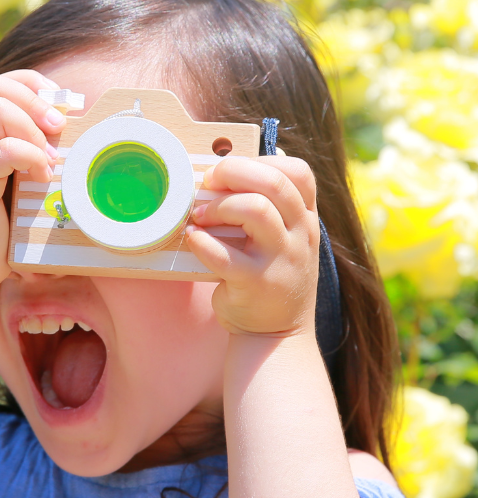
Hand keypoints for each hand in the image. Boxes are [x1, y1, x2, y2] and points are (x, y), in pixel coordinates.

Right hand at [0, 71, 65, 295]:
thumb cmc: (1, 223)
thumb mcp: (19, 178)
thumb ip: (35, 151)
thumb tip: (78, 131)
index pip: (2, 81)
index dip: (35, 85)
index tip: (62, 109)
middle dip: (36, 101)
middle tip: (59, 129)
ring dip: (33, 131)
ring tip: (50, 159)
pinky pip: (1, 151)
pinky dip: (29, 158)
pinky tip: (42, 178)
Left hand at [185, 156, 318, 336]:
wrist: (276, 335)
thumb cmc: (269, 275)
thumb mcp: (283, 239)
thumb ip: (268, 207)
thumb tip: (225, 167)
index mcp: (305, 218)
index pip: (298, 172)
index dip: (260, 162)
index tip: (230, 172)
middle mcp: (299, 235)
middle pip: (274, 182)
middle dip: (232, 173)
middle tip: (207, 183)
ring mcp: (281, 260)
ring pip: (254, 210)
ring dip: (217, 207)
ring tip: (198, 217)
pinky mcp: (256, 284)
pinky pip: (224, 254)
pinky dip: (201, 242)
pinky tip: (193, 240)